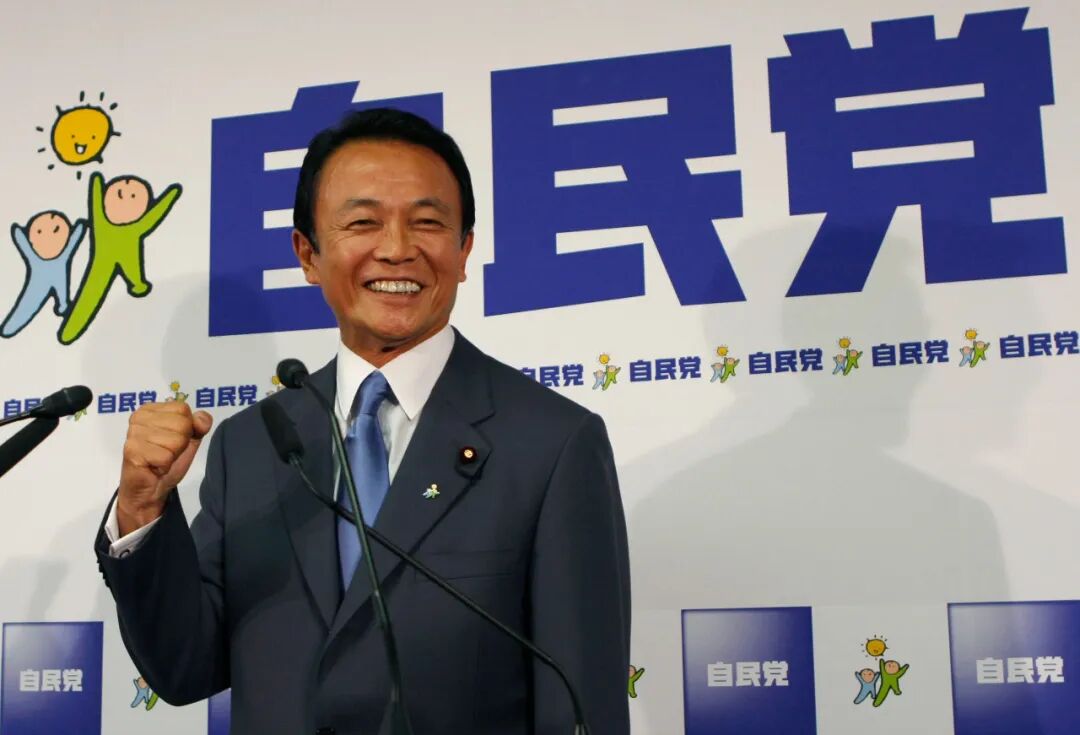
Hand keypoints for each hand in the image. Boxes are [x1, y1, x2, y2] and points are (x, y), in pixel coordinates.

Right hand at [117, 402, 212, 534]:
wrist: (149, 490)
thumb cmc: (166, 462)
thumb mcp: (189, 440)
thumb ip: (199, 425)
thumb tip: (202, 419)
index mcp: (150, 409)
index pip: (183, 408)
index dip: (186, 428)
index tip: (172, 440)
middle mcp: (138, 417)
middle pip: (182, 423)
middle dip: (180, 443)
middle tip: (166, 452)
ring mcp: (133, 434)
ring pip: (175, 440)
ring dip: (172, 455)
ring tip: (159, 459)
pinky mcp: (132, 451)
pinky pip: (166, 456)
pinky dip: (165, 465)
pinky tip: (154, 467)